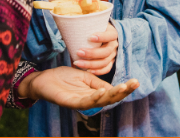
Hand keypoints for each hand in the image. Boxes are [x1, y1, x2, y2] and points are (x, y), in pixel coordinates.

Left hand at [19, 67, 139, 109]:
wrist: (43, 79)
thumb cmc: (63, 78)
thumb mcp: (85, 76)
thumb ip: (99, 83)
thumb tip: (115, 88)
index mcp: (94, 93)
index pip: (112, 93)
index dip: (124, 88)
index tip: (136, 81)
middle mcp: (89, 100)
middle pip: (109, 99)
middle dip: (123, 92)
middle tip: (135, 83)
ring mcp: (79, 103)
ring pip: (100, 102)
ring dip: (112, 95)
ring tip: (123, 87)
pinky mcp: (69, 102)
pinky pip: (84, 102)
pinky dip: (94, 97)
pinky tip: (102, 92)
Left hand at [73, 23, 117, 74]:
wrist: (99, 35)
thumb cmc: (92, 30)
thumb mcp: (91, 25)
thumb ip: (83, 27)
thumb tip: (67, 28)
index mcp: (112, 33)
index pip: (111, 35)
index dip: (103, 37)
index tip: (90, 37)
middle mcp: (114, 44)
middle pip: (106, 51)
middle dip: (92, 53)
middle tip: (79, 52)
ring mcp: (113, 54)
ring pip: (105, 62)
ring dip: (91, 63)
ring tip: (78, 63)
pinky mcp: (110, 62)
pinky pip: (106, 69)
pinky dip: (97, 71)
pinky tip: (87, 70)